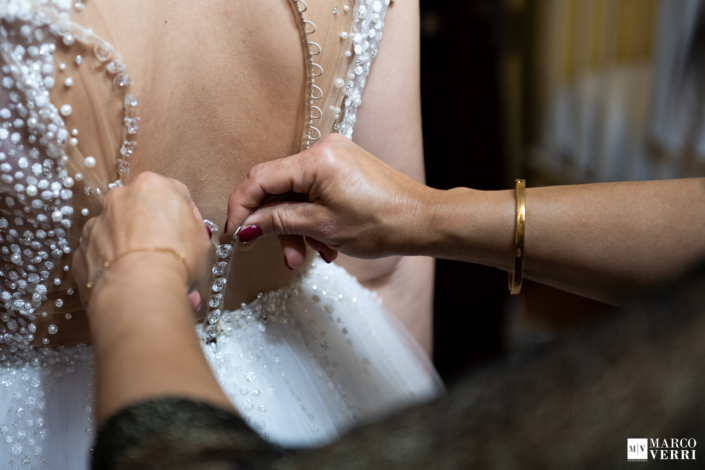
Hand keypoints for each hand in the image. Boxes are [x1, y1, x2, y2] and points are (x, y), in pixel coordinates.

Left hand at [73, 172, 209, 309]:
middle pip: (140, 209)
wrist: (140, 291)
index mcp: (151, 185)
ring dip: (130, 246)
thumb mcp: (201, 239)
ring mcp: (95, 224)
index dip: (186, 215)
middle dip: (153, 227)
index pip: (175, 192)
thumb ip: (191, 226)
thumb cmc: (176, 260)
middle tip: (168, 251)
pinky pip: (100, 255)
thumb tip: (185, 232)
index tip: (190, 233)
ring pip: (117, 231)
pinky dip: (112, 265)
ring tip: (148, 272)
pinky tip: (129, 281)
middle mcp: (118, 198)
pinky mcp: (81, 251)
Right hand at [226, 134, 436, 267]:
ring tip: (314, 255)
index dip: (241, 208)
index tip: (233, 235)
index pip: (260, 178)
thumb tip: (244, 227)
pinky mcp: (343, 168)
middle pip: (278, 188)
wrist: (422, 221)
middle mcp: (322, 149)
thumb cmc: (381, 223)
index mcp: (316, 159)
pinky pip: (314, 193)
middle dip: (277, 225)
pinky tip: (327, 243)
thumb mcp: (322, 227)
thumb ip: (278, 222)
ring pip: (296, 194)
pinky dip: (313, 218)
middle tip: (286, 257)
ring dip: (298, 228)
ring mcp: (334, 157)